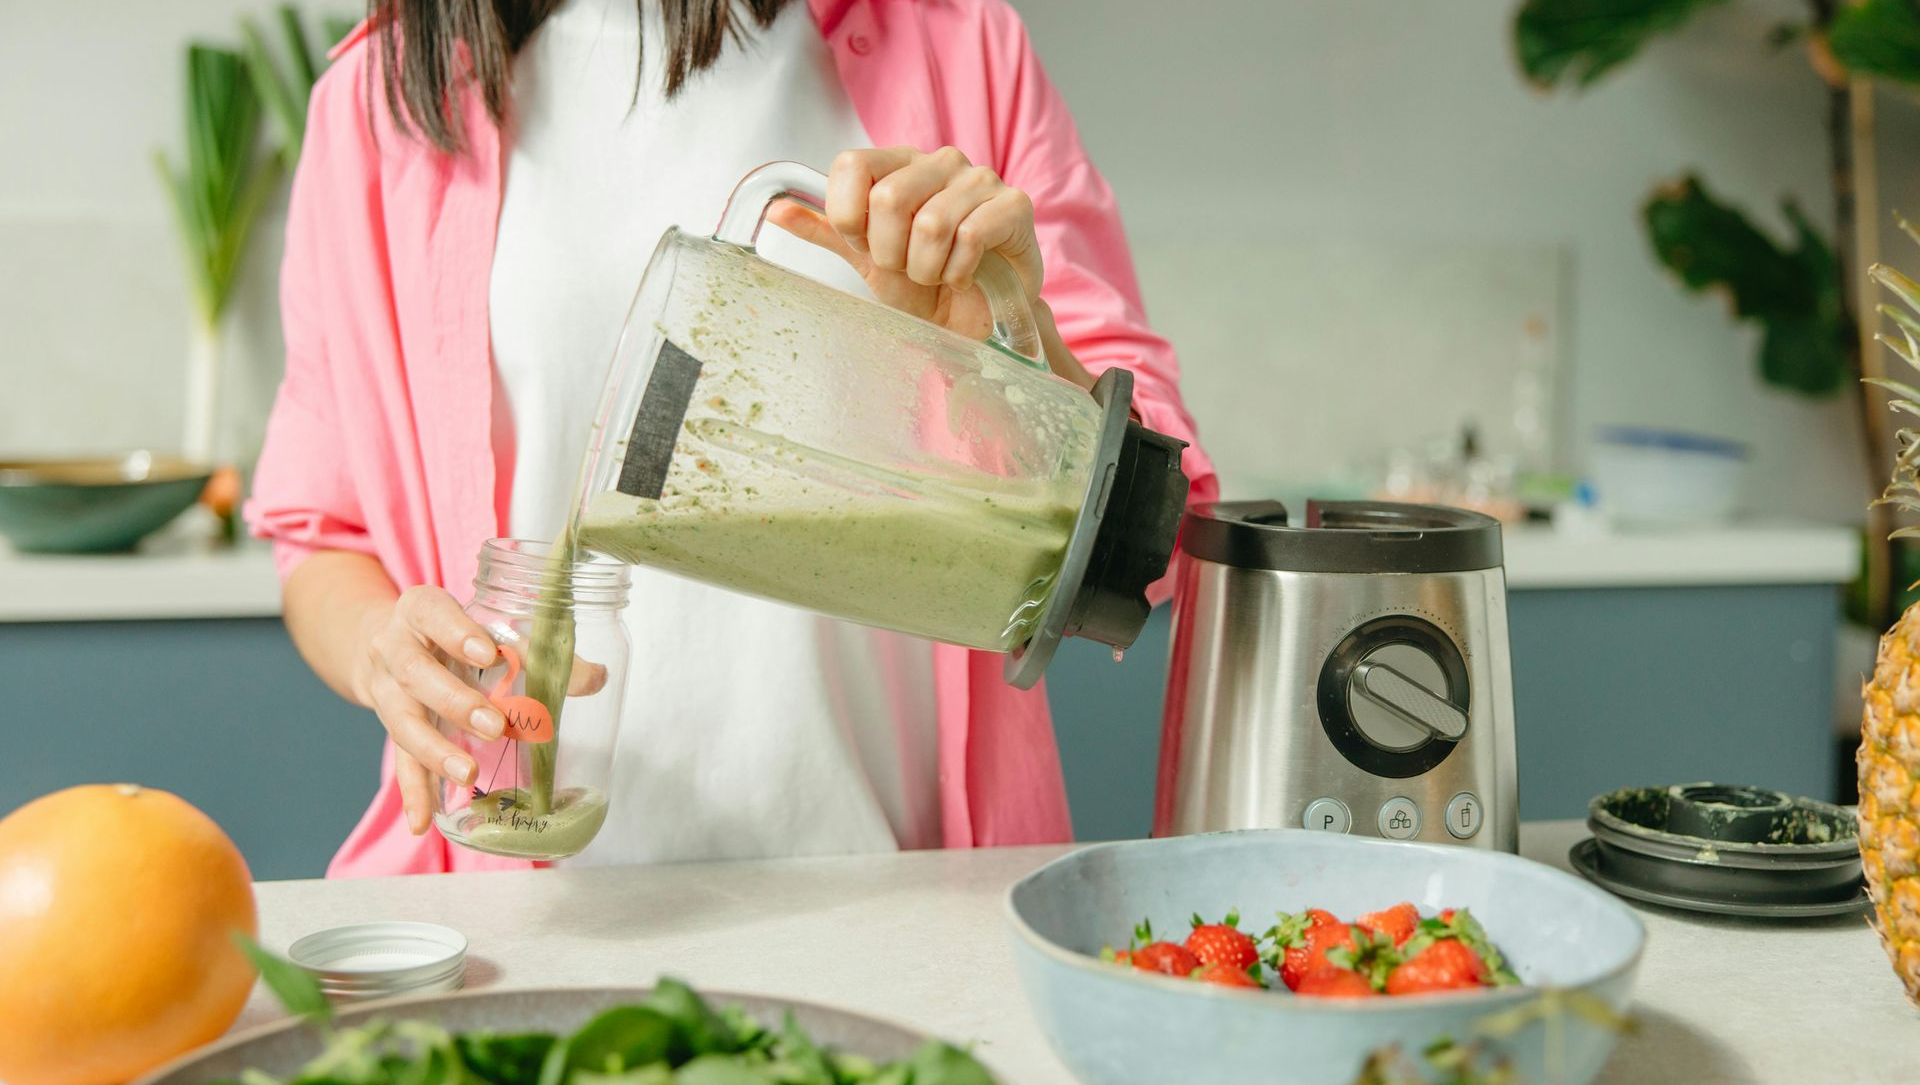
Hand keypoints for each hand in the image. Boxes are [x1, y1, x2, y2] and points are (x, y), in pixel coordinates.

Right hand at [352, 586, 607, 834]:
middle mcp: (395, 648)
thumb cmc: (454, 631)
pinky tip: (422, 823)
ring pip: (403, 722)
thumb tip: (594, 678)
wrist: (392, 643)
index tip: (488, 652)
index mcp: (421, 611)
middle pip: (415, 674)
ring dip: (435, 752)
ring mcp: (387, 691)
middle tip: (494, 726)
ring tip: (466, 775)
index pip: (432, 613)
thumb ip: (538, 648)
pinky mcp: (391, 727)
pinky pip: (400, 763)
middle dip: (455, 701)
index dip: (455, 632)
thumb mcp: (488, 625)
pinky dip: (413, 794)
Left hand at [768, 145, 1092, 388]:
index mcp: (899, 164)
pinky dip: (959, 270)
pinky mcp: (1015, 205)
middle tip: (906, 268)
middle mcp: (940, 160)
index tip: (866, 246)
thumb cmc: (924, 285)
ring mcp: (980, 179)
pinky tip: (965, 275)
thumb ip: (826, 230)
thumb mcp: (866, 258)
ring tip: (937, 275)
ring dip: (926, 267)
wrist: (975, 320)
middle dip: (889, 252)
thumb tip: (774, 209)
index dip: (850, 218)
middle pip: (888, 198)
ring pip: (931, 223)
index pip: (851, 165)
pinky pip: (971, 236)